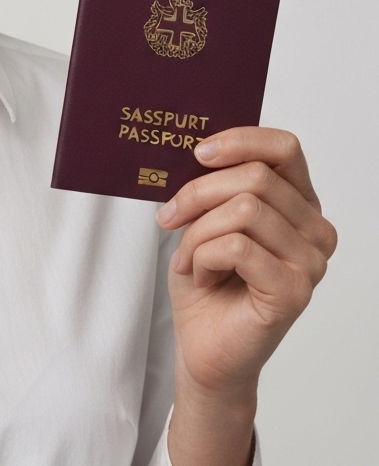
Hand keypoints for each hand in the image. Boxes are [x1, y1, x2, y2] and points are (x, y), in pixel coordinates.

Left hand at [156, 127, 336, 464]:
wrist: (202, 345)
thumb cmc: (205, 280)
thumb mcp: (203, 218)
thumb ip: (213, 183)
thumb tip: (196, 146)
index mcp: (297, 202)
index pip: (284, 148)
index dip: (240, 140)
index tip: (198, 152)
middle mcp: (314, 229)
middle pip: (256, 177)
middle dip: (198, 193)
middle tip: (171, 218)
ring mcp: (311, 262)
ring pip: (244, 209)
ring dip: (198, 231)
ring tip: (189, 257)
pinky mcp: (295, 291)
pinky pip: (238, 246)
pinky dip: (204, 256)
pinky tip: (202, 276)